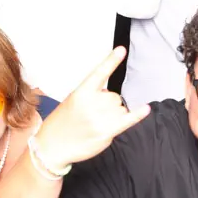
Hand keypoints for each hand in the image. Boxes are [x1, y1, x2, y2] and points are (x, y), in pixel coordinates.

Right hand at [35, 48, 149, 168]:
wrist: (51, 147)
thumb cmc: (61, 123)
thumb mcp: (71, 101)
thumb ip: (91, 94)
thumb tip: (110, 96)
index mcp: (81, 93)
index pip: (99, 73)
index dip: (111, 61)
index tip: (122, 49)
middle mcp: (93, 103)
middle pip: (115, 96)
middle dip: (106, 105)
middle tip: (89, 116)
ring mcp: (101, 117)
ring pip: (120, 108)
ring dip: (112, 116)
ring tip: (93, 125)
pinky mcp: (107, 131)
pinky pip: (128, 120)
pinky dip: (138, 114)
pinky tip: (145, 109)